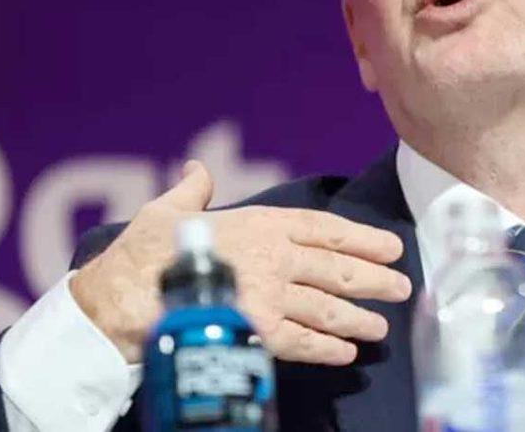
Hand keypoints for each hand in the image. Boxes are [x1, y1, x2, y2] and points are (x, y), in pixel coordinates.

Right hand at [70, 160, 411, 364]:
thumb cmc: (143, 251)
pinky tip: (346, 353)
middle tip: (403, 288)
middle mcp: (273, 257)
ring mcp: (269, 295)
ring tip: (381, 327)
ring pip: (328, 307)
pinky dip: (327, 348)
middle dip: (374, 279)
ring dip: (358, 317)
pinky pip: (303, 342)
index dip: (362, 239)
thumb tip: (198, 171)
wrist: (121, 296)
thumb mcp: (169, 209)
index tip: (391, 247)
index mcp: (259, 224)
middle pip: (338, 269)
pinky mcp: (257, 332)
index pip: (325, 230)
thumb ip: (194, 190)